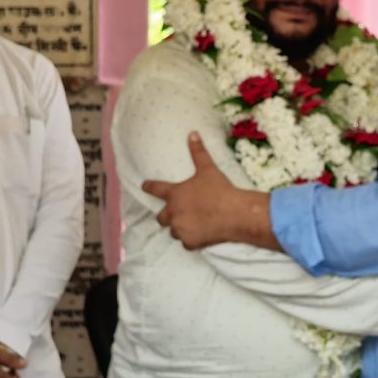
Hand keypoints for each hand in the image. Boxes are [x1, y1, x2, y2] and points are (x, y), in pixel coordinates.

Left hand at [140, 134, 260, 250]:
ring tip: (191, 224)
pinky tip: (200, 235)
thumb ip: (198, 152)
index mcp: (174, 194)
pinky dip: (190, 240)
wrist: (234, 214)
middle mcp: (173, 213)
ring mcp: (180, 229)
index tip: (144, 186)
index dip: (149, 186)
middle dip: (166, 215)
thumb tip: (192, 133)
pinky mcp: (190, 243)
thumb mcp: (208, 169)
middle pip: (160, 217)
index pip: (155, 188)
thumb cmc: (219, 190)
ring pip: (173, 231)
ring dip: (179, 227)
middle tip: (175, 213)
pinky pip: (186, 243)